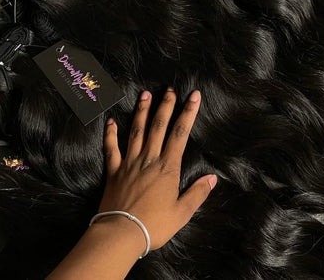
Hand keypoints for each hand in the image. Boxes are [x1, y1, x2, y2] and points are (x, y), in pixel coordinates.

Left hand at [95, 88, 216, 254]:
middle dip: (166, 105)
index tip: (194, 96)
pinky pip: (111, 148)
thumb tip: (213, 178)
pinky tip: (111, 121)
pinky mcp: (114, 171)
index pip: (180, 133)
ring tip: (145, 94)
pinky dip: (110, 133)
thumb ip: (198, 193)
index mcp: (168, 167)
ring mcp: (130, 162)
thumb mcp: (182, 213)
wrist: (121, 233)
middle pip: (158, 126)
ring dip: (141, 111)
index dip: (188, 112)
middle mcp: (149, 159)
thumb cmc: (154, 225)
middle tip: (169, 89)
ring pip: (136, 131)